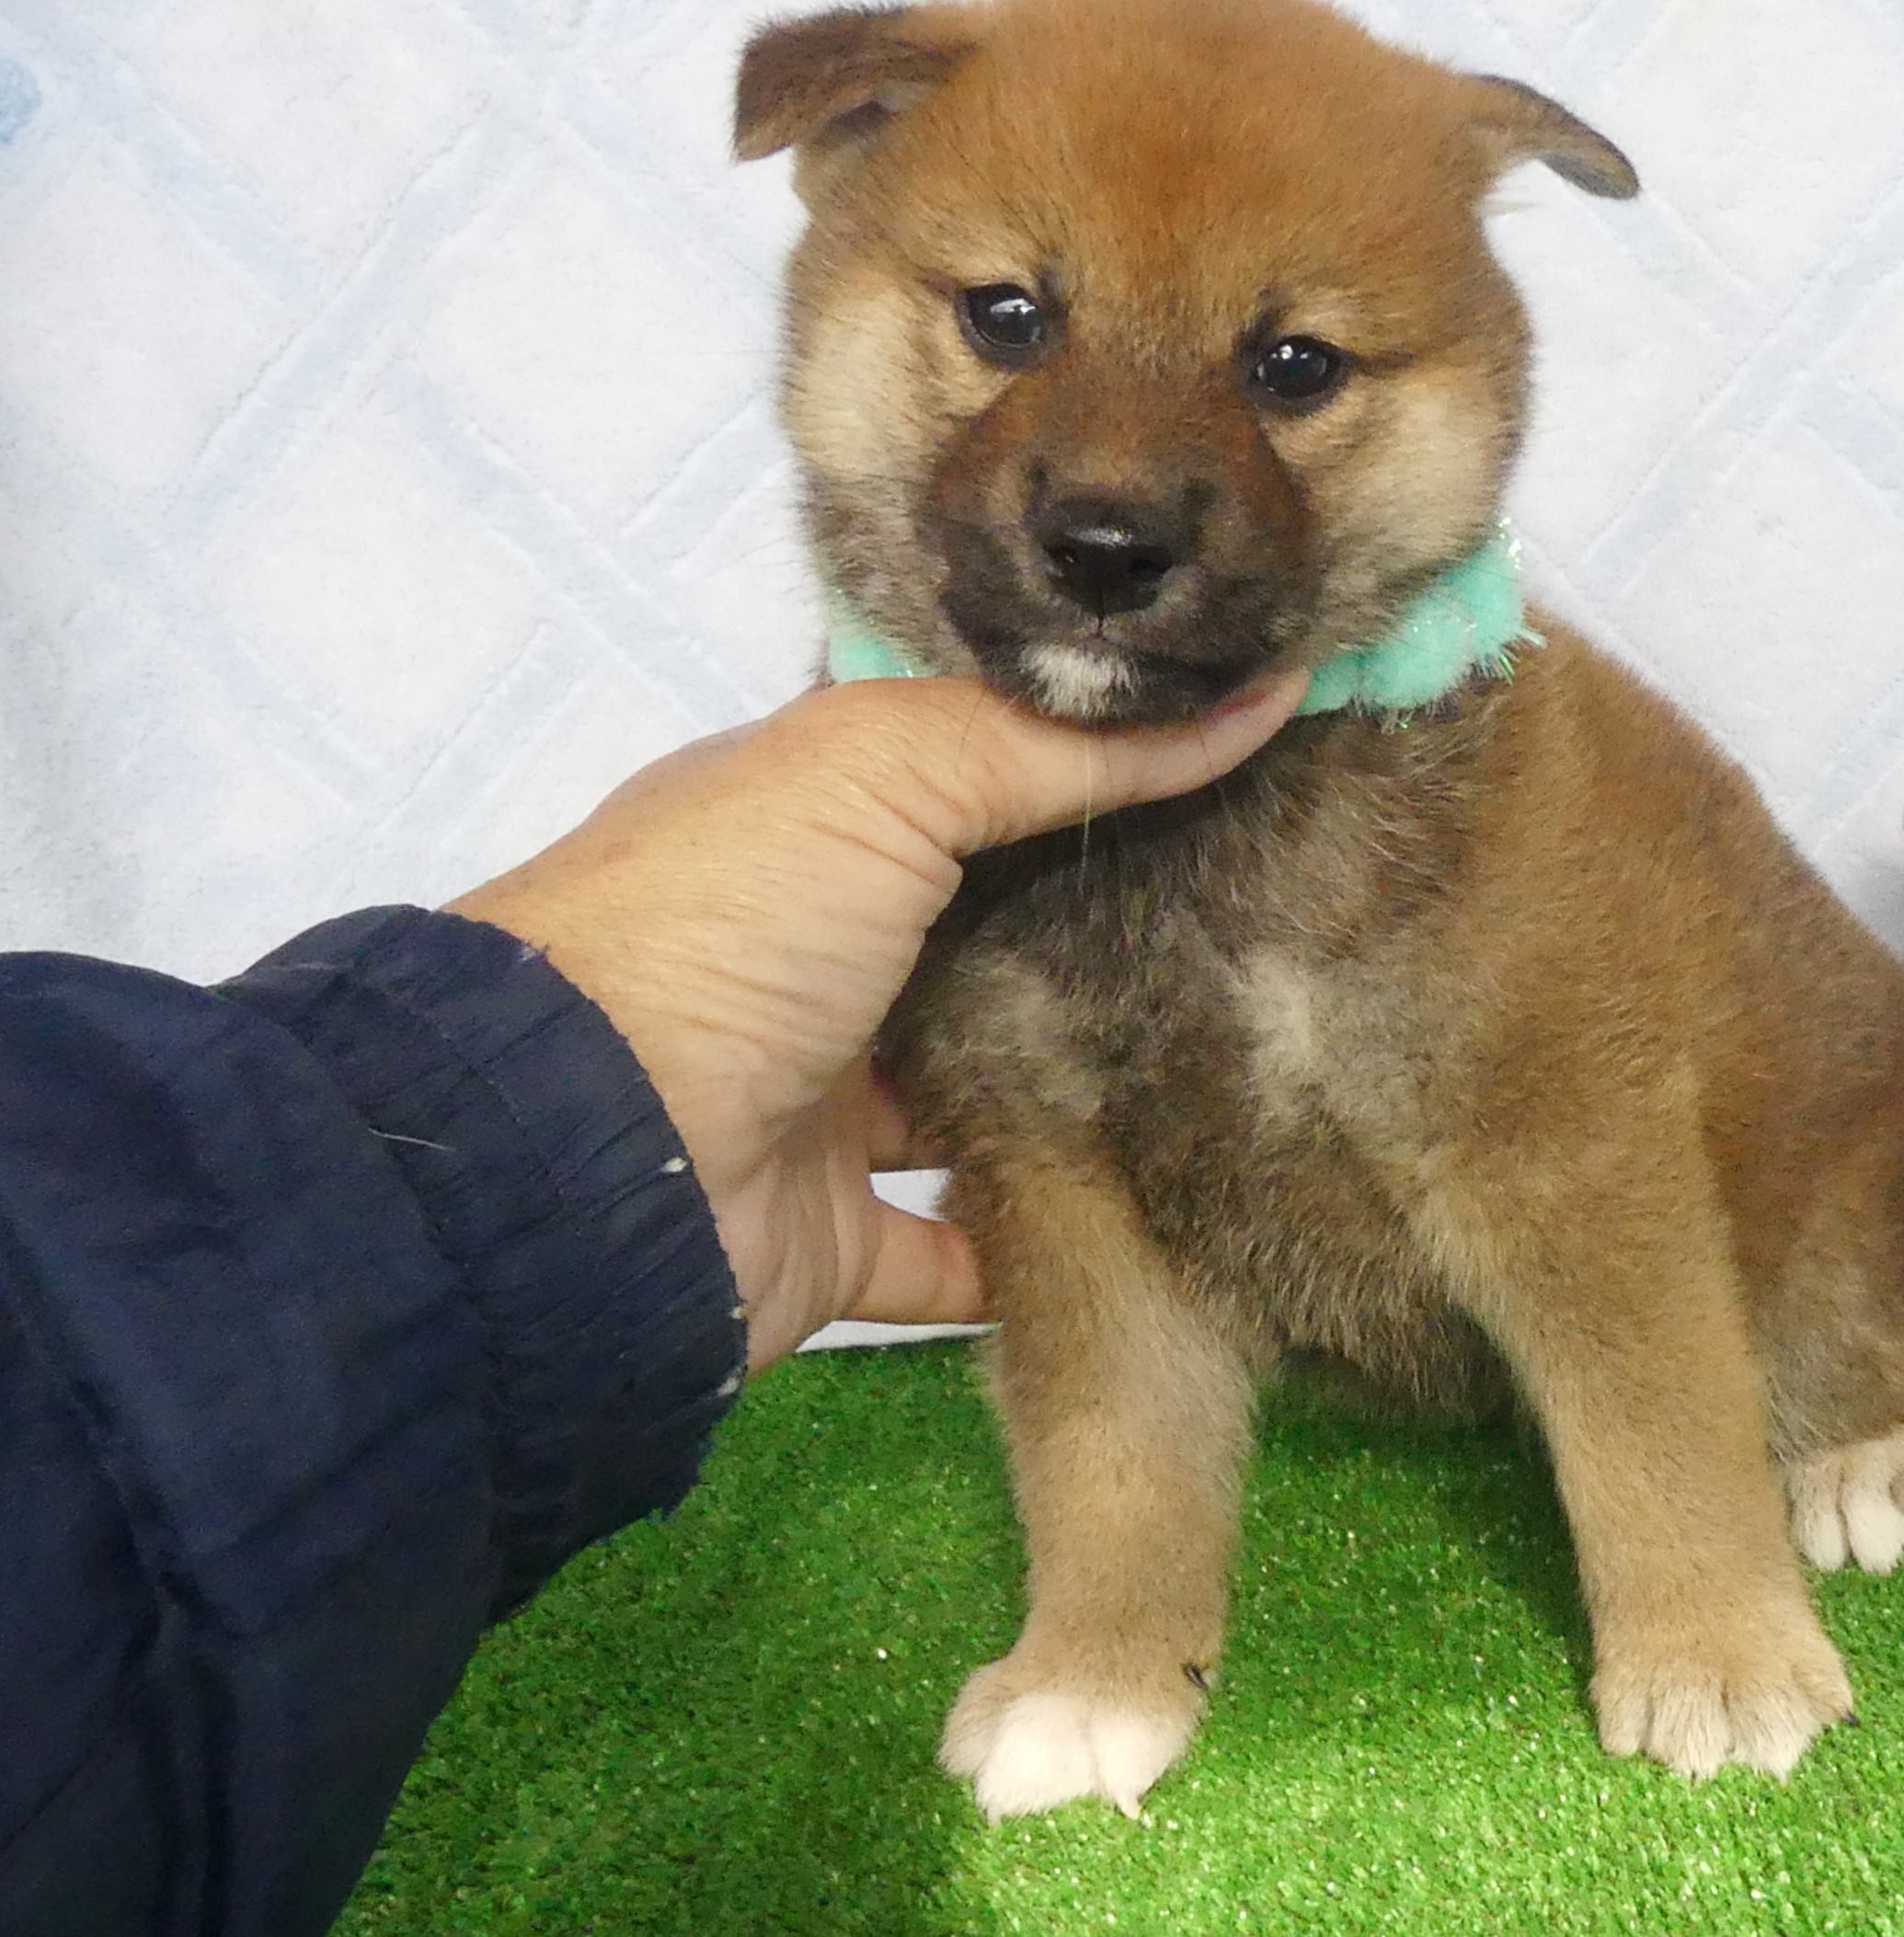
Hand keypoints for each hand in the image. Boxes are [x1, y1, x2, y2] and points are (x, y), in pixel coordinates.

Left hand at [447, 675, 1300, 1370]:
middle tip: (1269, 903)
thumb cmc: (730, 925)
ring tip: (1240, 1054)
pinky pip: (960, 1251)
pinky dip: (1034, 1243)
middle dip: (1102, 920)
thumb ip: (1060, 744)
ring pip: (977, 1091)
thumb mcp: (886, 771)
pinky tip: (1159, 1213)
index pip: (956, 765)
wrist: (589, 1166)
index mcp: (798, 823)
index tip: (1225, 740)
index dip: (1080, 747)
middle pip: (982, 928)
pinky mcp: (833, 1243)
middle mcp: (805, 954)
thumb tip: (1258, 696)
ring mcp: (815, 1105)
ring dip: (1078, 1083)